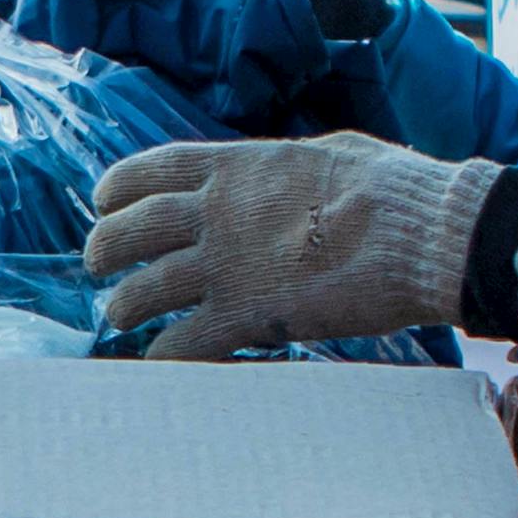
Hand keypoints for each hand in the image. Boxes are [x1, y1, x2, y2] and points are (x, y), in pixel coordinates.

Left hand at [82, 136, 495, 360]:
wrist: (420, 234)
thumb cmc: (392, 190)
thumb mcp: (327, 155)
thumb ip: (285, 172)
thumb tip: (283, 175)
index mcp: (238, 166)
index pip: (153, 170)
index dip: (117, 187)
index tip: (103, 201)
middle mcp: (218, 212)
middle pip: (132, 229)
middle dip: (105, 247)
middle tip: (97, 264)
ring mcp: (226, 265)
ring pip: (146, 289)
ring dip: (125, 306)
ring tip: (120, 316)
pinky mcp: (246, 316)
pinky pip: (183, 342)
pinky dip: (164, 355)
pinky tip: (159, 362)